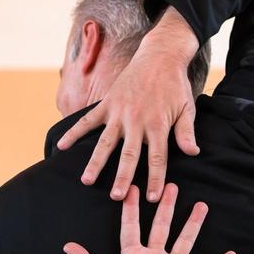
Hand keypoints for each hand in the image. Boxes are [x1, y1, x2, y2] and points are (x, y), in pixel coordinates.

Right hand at [55, 10, 200, 201]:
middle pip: (129, 154)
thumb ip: (186, 131)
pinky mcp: (107, 104)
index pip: (157, 157)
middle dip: (122, 177)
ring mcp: (119, 112)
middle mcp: (136, 120)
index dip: (154, 178)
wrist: (159, 56)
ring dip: (96, 162)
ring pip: (105, 142)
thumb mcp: (187, 107)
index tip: (150, 197)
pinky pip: (87, 121)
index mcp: (158, 124)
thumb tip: (193, 153)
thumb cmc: (175, 85)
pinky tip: (61, 146)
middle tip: (116, 197)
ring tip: (86, 180)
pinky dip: (73, 132)